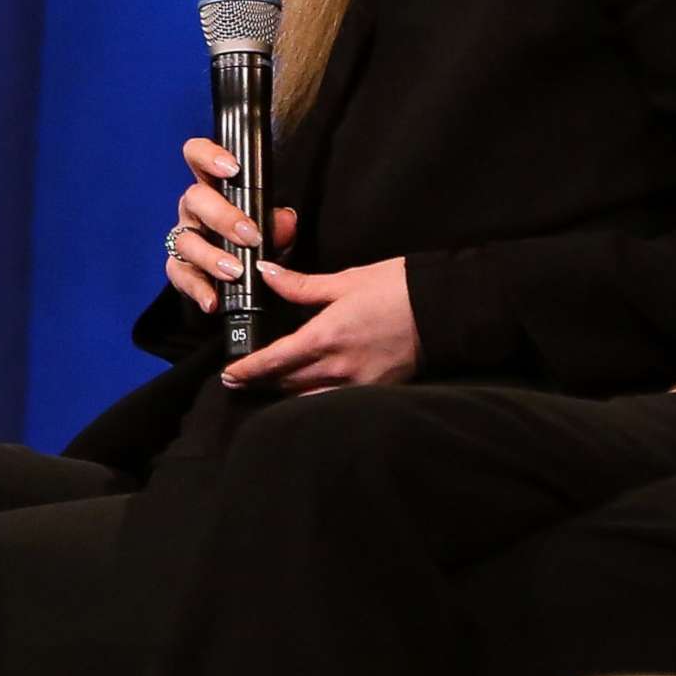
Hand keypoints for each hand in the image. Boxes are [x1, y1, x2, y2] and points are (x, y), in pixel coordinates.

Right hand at [165, 136, 299, 315]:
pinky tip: (213, 300)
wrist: (249, 278)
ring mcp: (184, 238)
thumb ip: (279, 224)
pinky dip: (197, 289)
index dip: (209, 155)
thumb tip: (284, 220)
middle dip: (222, 216)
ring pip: (186, 240)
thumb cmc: (257, 241)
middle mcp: (194, 209)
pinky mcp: (179, 268)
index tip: (232, 169)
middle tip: (249, 235)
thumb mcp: (274, 229)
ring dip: (212, 257)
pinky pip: (180, 275)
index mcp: (214, 187)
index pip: (198, 156)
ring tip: (236, 272)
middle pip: (194, 199)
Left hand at [222, 257, 420, 392]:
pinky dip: (315, 398)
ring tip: (267, 388)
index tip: (229, 375)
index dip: (248, 370)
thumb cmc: (399, 288)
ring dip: (285, 393)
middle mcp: (339, 367)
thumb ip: (301, 285)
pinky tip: (307, 392)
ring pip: (309, 396)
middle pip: (286, 383)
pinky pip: (335, 401)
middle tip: (240, 380)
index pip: (275, 361)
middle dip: (260, 382)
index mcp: (326, 337)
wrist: (446, 308)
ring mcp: (359, 383)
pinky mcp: (377, 390)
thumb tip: (267, 275)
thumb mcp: (346, 280)